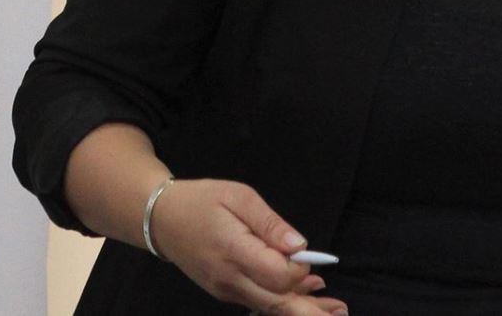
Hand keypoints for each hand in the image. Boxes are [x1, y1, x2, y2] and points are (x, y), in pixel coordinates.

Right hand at [148, 178, 345, 314]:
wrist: (160, 218)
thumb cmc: (201, 200)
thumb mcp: (238, 196)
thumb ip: (270, 223)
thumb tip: (300, 246)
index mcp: (234, 252)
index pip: (278, 275)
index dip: (299, 268)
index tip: (307, 253)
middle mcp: (230, 280)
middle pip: (278, 302)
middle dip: (311, 307)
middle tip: (341, 310)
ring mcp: (226, 291)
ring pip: (270, 308)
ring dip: (301, 309)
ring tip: (335, 311)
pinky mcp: (225, 293)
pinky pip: (259, 303)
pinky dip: (282, 303)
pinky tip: (306, 300)